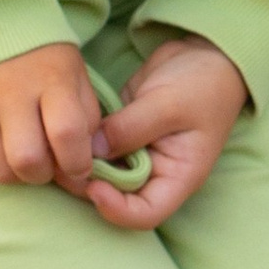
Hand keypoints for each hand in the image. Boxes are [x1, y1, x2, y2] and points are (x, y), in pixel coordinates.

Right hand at [0, 42, 106, 190]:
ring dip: (18, 174)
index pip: (67, 135)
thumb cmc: (41, 54)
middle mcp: (11, 94)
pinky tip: (1, 148)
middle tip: (48, 162)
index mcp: (51, 79)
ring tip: (24, 154)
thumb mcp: (74, 75)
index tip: (79, 167)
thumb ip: (86, 119)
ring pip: (0, 172)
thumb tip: (84, 170)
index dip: (78, 163)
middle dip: (45, 174)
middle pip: (28, 162)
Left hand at [79, 34, 249, 230]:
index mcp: (178, 176)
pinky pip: (97, 150)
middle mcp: (156, 173)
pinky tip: (68, 129)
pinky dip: (81, 144)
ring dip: (81, 164)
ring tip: (61, 144)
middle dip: (89, 186)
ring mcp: (138, 155)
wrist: (207, 54)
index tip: (94, 186)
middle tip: (65, 163)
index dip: (115, 209)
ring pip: (102, 175)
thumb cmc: (203, 84)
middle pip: (117, 198)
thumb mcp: (168, 104)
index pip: (146, 214)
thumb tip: (88, 151)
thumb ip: (129, 128)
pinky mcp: (123, 135)